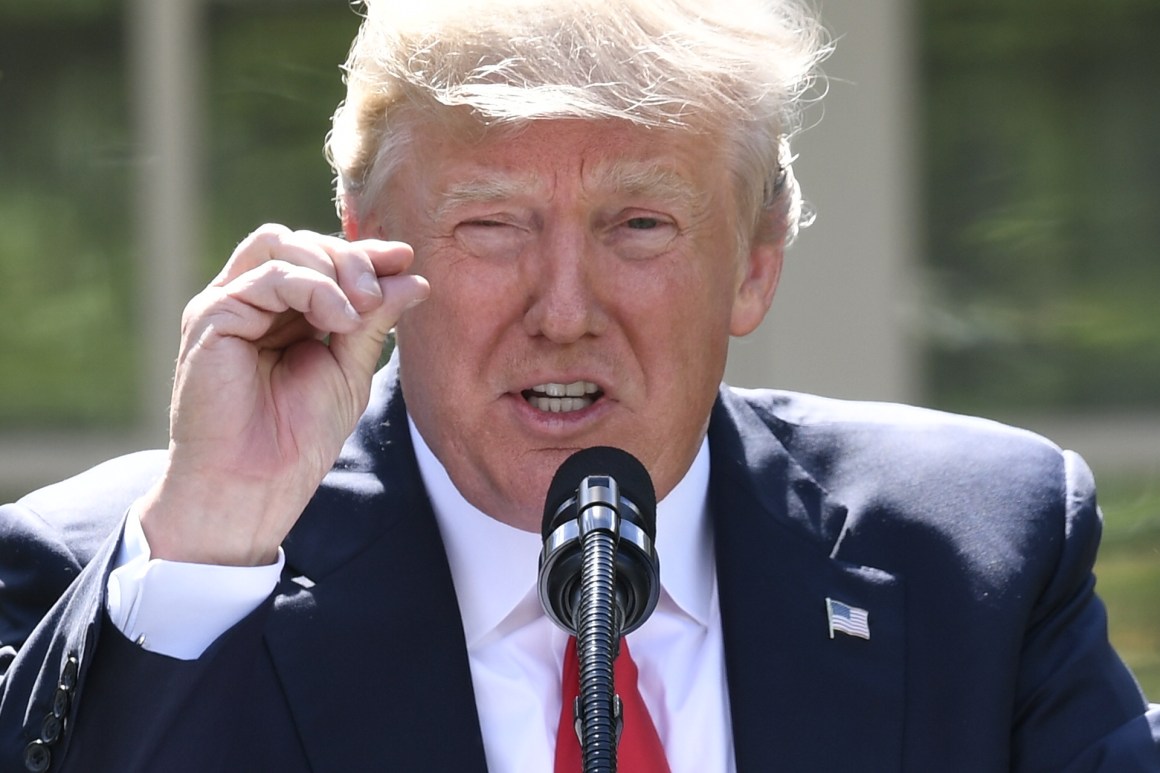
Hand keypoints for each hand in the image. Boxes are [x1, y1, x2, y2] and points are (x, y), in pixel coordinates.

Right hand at [137, 224, 428, 565]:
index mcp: (282, 313)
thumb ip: (373, 322)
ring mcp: (227, 306)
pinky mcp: (210, 317)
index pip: (320, 259)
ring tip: (361, 310)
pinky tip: (340, 319)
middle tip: (380, 292)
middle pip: (300, 242)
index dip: (363, 254)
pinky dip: (313, 287)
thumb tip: (413, 278)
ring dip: (332, 267)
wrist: (254, 487)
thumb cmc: (297, 439)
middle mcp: (250, 302)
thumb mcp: (349, 371)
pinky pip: (267, 276)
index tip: (405, 260)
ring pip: (279, 244)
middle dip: (350, 257)